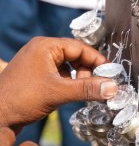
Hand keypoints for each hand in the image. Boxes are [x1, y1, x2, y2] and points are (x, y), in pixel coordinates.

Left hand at [0, 37, 116, 127]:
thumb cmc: (20, 100)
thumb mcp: (58, 93)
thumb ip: (87, 89)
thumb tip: (112, 87)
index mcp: (45, 46)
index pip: (79, 47)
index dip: (97, 60)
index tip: (110, 72)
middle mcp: (41, 50)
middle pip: (74, 55)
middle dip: (87, 70)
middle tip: (96, 85)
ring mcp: (37, 62)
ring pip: (67, 65)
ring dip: (78, 77)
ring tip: (82, 91)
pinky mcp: (35, 74)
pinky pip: (58, 73)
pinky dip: (68, 82)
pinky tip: (70, 93)